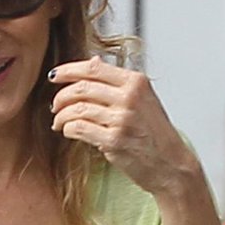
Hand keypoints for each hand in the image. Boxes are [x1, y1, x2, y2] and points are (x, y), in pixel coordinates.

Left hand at [49, 57, 198, 199]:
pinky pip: (80, 129)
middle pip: (82, 88)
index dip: (68, 70)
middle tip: (55, 106)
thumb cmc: (154, 133)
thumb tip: (94, 61)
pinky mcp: (114, 141)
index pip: (94, 68)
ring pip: (78, 109)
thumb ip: (117, 81)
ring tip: (59, 122)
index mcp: (136, 82)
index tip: (54, 76)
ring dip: (62, 116)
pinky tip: (68, 131)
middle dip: (61, 97)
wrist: (170, 163)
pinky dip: (69, 129)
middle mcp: (130, 97)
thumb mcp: (142, 99)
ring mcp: (122, 119)